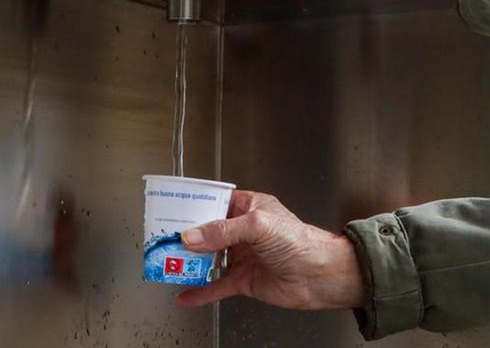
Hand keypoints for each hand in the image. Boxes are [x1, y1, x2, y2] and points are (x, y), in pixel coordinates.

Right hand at [174, 190, 363, 310]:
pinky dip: (199, 292)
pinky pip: (216, 286)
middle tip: (161, 241)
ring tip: (166, 265)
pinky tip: (184, 295)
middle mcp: (245, 231)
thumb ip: (224, 230)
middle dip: (185, 238)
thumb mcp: (260, 225)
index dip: (194, 207)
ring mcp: (243, 256)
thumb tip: (192, 236)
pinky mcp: (244, 279)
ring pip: (209, 259)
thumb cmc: (301, 242)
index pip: (216, 202)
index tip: (171, 211)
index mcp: (251, 208)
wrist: (319, 275)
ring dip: (189, 263)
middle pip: (207, 232)